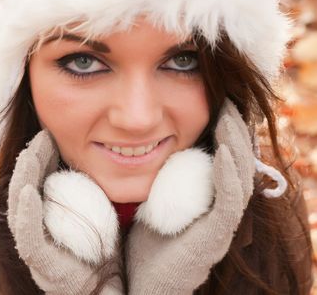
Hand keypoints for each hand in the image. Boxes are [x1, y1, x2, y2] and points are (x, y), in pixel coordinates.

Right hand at [7, 130, 122, 294]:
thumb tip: (119, 154)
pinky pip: (28, 240)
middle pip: (29, 192)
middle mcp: (45, 235)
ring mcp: (43, 254)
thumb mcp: (116, 217)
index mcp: (58, 221)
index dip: (43, 159)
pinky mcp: (46, 270)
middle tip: (42, 135)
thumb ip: (109, 192)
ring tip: (32, 152)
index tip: (50, 134)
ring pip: (22, 211)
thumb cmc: (125, 258)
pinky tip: (27, 191)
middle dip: (33, 162)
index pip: (44, 184)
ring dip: (25, 180)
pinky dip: (25, 215)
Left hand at [126, 99, 254, 293]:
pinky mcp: (215, 236)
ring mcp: (219, 222)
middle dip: (232, 128)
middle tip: (228, 98)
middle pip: (233, 161)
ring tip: (229, 110)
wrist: (143, 284)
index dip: (220, 129)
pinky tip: (223, 148)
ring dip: (236, 141)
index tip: (214, 99)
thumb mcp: (148, 199)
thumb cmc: (143, 241)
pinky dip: (230, 172)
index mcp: (202, 196)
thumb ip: (152, 173)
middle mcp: (215, 207)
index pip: (217, 156)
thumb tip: (136, 141)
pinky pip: (230, 199)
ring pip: (238, 175)